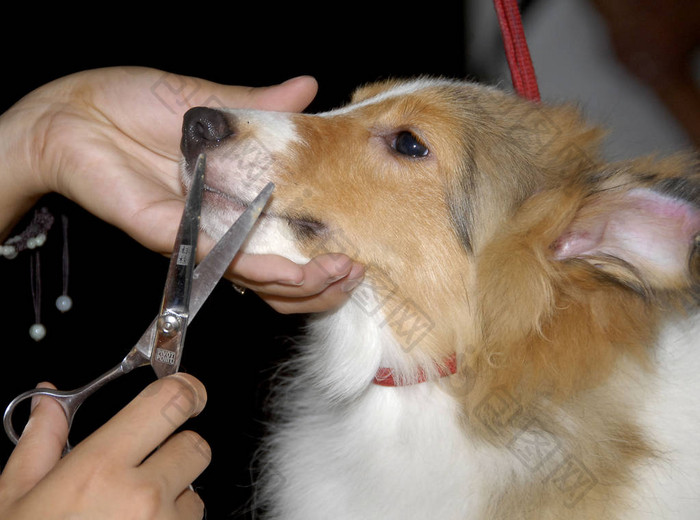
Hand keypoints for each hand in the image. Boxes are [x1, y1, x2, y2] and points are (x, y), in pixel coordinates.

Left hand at [0, 67, 363, 312]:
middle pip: (278, 277)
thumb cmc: (133, 105)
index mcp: (236, 200)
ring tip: (340, 273)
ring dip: (302, 284)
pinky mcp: (172, 237)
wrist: (75, 112)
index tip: (356, 249)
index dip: (322, 255)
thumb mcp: (210, 102)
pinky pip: (221, 261)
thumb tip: (308, 87)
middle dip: (322, 283)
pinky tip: (295, 271)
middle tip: (354, 270)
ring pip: (256, 280)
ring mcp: (198, 238)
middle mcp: (222, 228)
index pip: (286, 244)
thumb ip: (260, 105)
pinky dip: (261, 270)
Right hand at [0, 375, 208, 518]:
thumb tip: (47, 403)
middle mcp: (141, 496)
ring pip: (196, 492)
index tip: (187, 389)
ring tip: (129, 517)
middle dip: (175, 449)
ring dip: (174, 496)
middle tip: (145, 466)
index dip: (185, 388)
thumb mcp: (16, 501)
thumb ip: (40, 444)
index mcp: (99, 469)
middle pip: (195, 445)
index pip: (169, 402)